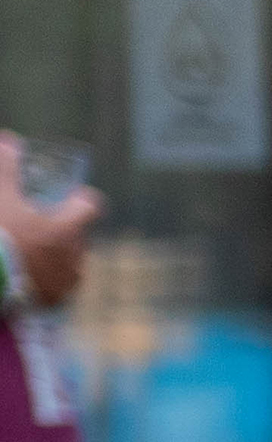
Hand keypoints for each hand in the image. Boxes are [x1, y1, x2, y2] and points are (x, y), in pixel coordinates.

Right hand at [0, 136, 100, 309]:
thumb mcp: (0, 195)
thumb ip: (6, 167)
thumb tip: (10, 140)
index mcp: (69, 227)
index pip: (91, 204)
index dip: (80, 197)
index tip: (70, 195)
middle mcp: (77, 255)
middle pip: (78, 233)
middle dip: (61, 226)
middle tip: (37, 221)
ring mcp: (68, 281)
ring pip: (69, 259)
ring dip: (54, 252)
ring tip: (29, 249)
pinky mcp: (55, 301)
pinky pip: (57, 283)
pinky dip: (46, 275)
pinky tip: (26, 271)